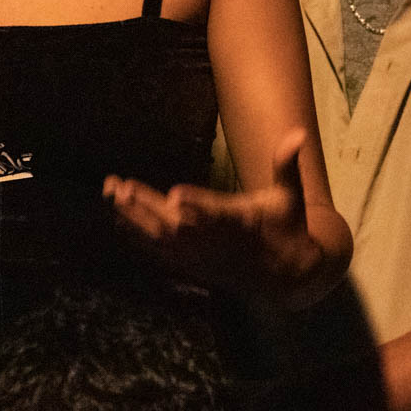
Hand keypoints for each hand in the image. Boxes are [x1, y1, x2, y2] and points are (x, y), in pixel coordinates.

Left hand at [104, 130, 326, 301]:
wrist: (286, 278)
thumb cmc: (287, 228)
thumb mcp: (290, 196)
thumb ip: (286, 164)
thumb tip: (298, 132)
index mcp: (242, 223)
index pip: (216, 213)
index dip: (195, 204)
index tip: (174, 195)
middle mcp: (217, 242)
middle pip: (177, 225)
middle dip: (148, 205)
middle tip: (122, 187)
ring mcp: (201, 256)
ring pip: (162, 238)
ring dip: (135, 216)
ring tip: (112, 193)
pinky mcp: (191, 264)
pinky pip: (158, 250)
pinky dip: (137, 233)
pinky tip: (117, 215)